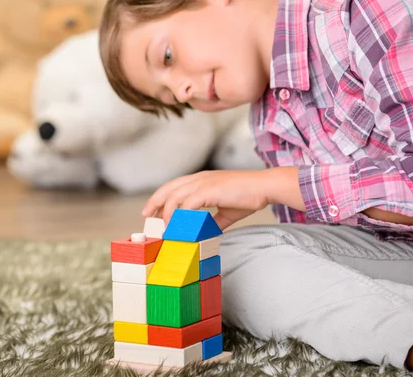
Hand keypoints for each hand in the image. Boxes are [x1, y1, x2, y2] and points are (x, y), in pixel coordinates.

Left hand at [141, 170, 270, 229]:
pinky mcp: (209, 190)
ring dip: (167, 214)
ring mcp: (203, 183)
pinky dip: (181, 216)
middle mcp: (199, 178)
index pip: (173, 186)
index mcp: (201, 179)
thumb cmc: (249, 197)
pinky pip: (187, 204)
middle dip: (154, 202)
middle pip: (168, 189)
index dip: (160, 197)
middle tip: (146, 216)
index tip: (152, 210)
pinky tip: (179, 227)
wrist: (265, 187)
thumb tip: (205, 234)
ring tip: (164, 229)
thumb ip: (213, 221)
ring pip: (174, 197)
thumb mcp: (227, 211)